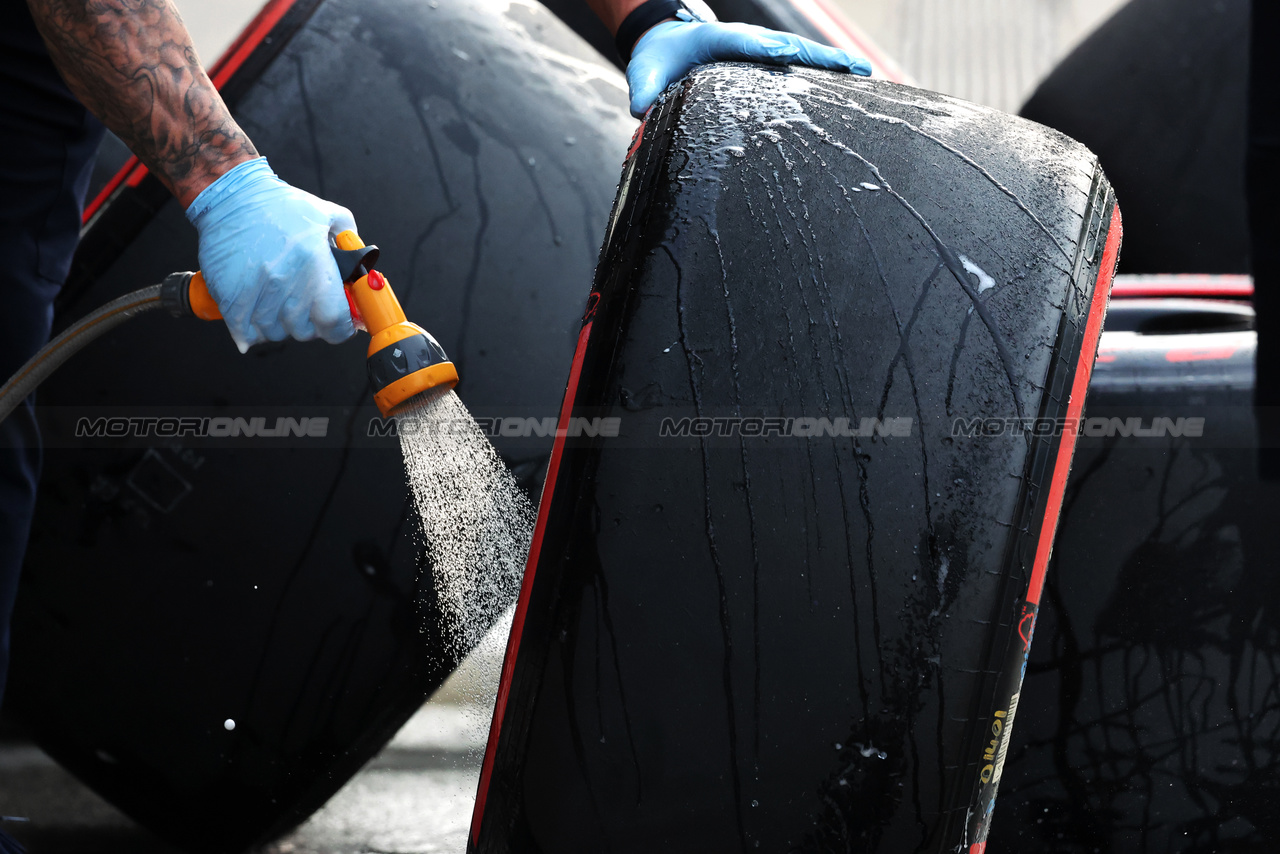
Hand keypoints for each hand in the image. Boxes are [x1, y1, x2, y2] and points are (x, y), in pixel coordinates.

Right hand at [185, 158, 356, 352]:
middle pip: (305, 332)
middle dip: (311, 323)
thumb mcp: (325, 214)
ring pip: (276, 334)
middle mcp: (286, 284)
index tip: (341, 324)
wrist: (230, 196)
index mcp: (313, 265)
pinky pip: (246, 334)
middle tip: (307, 307)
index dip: (341, 328)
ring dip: (281, 325)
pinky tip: (257, 315)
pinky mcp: (231, 299)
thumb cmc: (277, 204)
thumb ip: (349, 240)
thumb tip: (362, 266)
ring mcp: (256, 294)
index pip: (334, 322)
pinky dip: (253, 331)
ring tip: (279, 303)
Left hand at [626, 20, 871, 117]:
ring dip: (831, 63)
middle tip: (851, 68)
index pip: (743, 41)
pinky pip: (797, 64)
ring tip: (864, 74)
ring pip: (799, 54)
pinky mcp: (765, 59)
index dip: (763, 47)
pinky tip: (851, 79)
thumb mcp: (644, 73)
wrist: (664, 41)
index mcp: (716, 39)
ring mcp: (758, 49)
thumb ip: (642, 91)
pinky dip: (823, 69)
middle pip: (786, 46)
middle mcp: (745, 41)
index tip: (786, 52)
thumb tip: (641, 110)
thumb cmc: (657, 59)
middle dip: (817, 57)